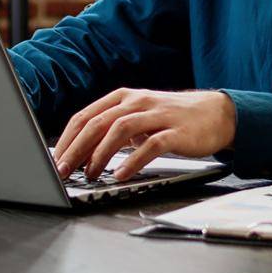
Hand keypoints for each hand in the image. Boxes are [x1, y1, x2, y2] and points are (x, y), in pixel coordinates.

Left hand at [53, 88, 236, 181]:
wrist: (216, 114)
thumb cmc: (173, 119)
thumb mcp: (139, 117)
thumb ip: (114, 129)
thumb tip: (82, 154)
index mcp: (124, 98)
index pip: (86, 116)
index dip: (68, 139)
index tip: (55, 161)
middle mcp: (137, 102)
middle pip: (98, 123)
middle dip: (76, 149)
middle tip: (63, 170)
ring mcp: (157, 115)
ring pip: (120, 130)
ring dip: (100, 154)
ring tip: (90, 174)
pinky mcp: (176, 132)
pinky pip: (150, 146)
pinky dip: (133, 161)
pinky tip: (121, 174)